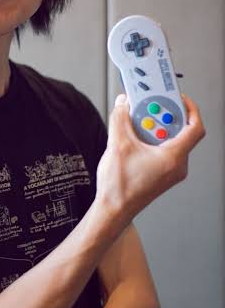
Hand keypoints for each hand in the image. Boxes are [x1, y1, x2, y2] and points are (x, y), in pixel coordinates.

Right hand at [96, 92, 204, 227]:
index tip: (177, 97)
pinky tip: (135, 138)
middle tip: (148, 106)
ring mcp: (170, 171)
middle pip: (180, 131)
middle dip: (163, 115)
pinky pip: (163, 150)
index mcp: (173, 158)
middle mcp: (177, 165)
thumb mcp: (117, 145)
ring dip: (154, 128)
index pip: (195, 127)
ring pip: (170, 141)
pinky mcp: (162, 174)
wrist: (113, 210)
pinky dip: (151, 140)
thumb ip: (120, 119)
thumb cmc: (119, 188)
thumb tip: (123, 104)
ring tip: (137, 122)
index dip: (189, 108)